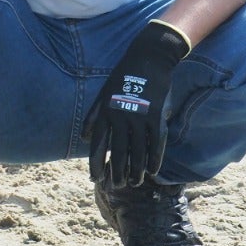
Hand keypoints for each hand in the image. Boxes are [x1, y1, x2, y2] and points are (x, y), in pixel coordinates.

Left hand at [84, 20, 189, 187]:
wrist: (148, 60)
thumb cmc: (122, 77)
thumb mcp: (102, 94)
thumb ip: (93, 117)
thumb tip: (86, 137)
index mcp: (106, 113)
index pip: (99, 144)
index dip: (97, 163)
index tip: (95, 178)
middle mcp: (122, 117)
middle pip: (119, 151)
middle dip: (117, 171)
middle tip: (116, 186)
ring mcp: (141, 118)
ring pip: (139, 150)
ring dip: (137, 169)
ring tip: (135, 183)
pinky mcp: (158, 116)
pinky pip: (157, 142)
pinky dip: (155, 158)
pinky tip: (153, 170)